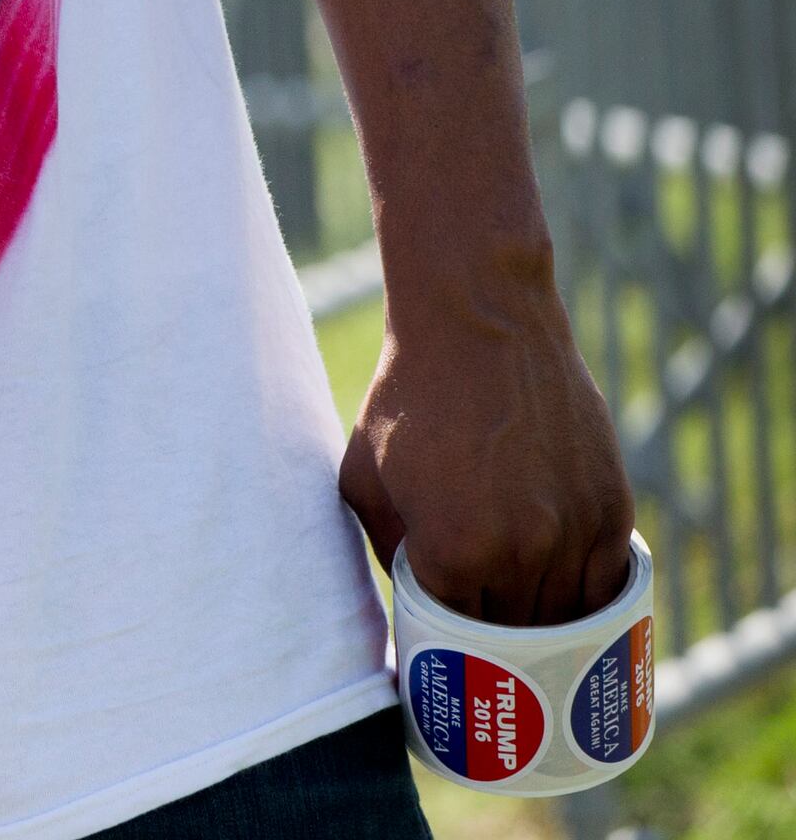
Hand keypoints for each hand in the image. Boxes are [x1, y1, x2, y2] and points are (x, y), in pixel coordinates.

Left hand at [341, 270, 636, 626]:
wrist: (479, 326)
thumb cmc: (408, 397)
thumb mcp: (364, 477)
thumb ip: (387, 550)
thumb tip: (411, 600)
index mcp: (453, 550)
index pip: (454, 632)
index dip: (445, 640)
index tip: (440, 642)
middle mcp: (521, 552)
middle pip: (513, 634)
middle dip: (494, 645)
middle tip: (482, 649)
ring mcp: (574, 532)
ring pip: (565, 618)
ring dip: (544, 629)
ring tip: (523, 634)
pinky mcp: (612, 510)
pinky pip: (608, 585)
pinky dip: (588, 603)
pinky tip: (568, 608)